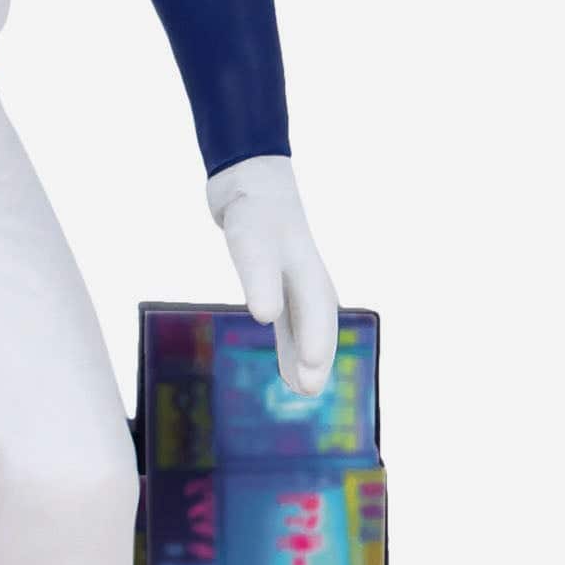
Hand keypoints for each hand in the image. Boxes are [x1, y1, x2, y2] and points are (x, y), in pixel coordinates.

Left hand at [207, 156, 337, 397]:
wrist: (247, 173)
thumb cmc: (253, 208)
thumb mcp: (252, 242)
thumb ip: (261, 279)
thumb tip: (267, 318)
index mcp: (307, 272)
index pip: (317, 318)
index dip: (316, 348)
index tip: (310, 380)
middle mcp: (305, 276)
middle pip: (317, 323)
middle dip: (315, 357)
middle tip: (308, 391)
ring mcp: (292, 275)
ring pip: (304, 320)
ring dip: (302, 350)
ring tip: (299, 384)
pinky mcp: (274, 273)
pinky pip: (289, 313)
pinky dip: (289, 334)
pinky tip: (285, 353)